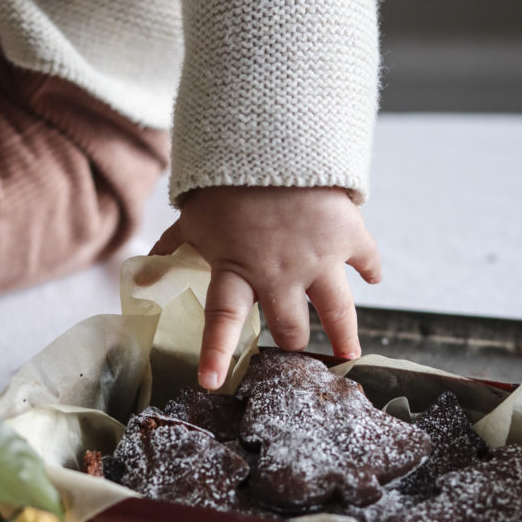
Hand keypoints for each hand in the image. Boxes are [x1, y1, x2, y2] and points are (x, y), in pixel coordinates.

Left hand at [150, 186, 381, 389]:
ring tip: (350, 354)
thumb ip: (173, 245)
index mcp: (237, 269)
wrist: (271, 138)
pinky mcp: (347, 235)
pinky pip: (367, 259)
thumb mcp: (194, 215)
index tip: (212, 383)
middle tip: (295, 344)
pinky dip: (372, 268)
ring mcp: (318, 258)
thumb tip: (146, 267)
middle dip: (292, 341)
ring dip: (345, 335)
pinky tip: (375, 279)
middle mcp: (280, 273)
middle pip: (290, 327)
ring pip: (337, 311)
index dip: (217, 354)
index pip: (224, 322)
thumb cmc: (226, 180)